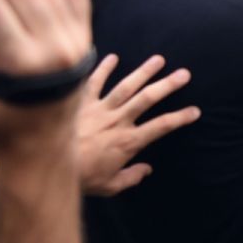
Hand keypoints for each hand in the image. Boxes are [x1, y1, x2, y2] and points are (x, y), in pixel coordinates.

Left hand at [76, 54, 200, 195]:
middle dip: (167, 85)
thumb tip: (146, 170)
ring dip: (143, 72)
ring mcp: (99, 110)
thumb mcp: (110, 186)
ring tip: (159, 59)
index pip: (162, 126)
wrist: (47, 165)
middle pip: (147, 99)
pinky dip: (102, 69)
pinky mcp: (81, 105)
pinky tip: (113, 57)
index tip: (195, 111)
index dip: (180, 118)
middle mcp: (117, 121)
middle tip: (184, 74)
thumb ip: (131, 177)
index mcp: (128, 142)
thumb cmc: (81, 178)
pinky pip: (93, 83)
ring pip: (126, 87)